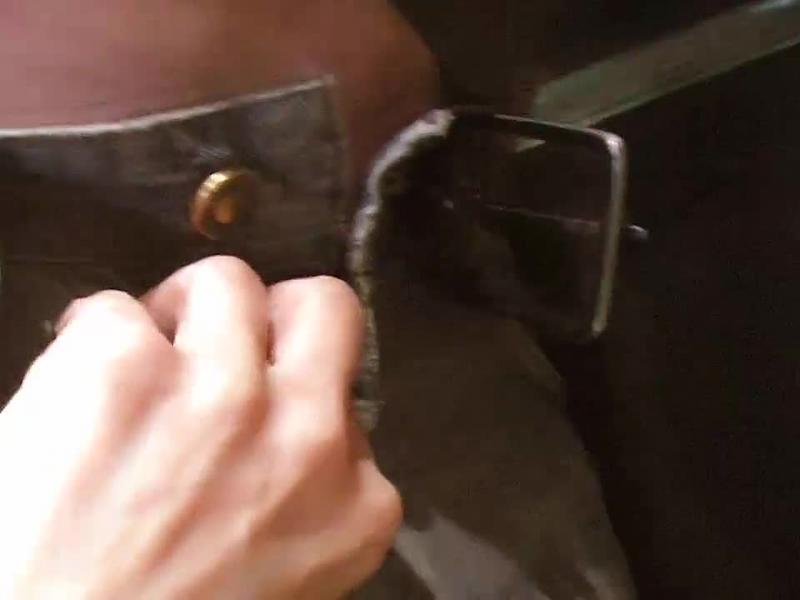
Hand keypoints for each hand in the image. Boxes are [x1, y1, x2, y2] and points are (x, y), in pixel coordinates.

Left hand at [0, 256, 400, 598]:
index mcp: (356, 502)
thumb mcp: (292, 576)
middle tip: (233, 338)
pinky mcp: (124, 368)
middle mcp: (304, 432)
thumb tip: (295, 428)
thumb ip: (314, 494)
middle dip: (282, 311)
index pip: (356, 400)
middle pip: (325, 305)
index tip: (268, 411)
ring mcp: (220, 391)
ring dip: (185, 311)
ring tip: (145, 360)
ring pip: (224, 281)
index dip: (303, 396)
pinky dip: (93, 343)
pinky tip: (76, 398)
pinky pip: (114, 310)